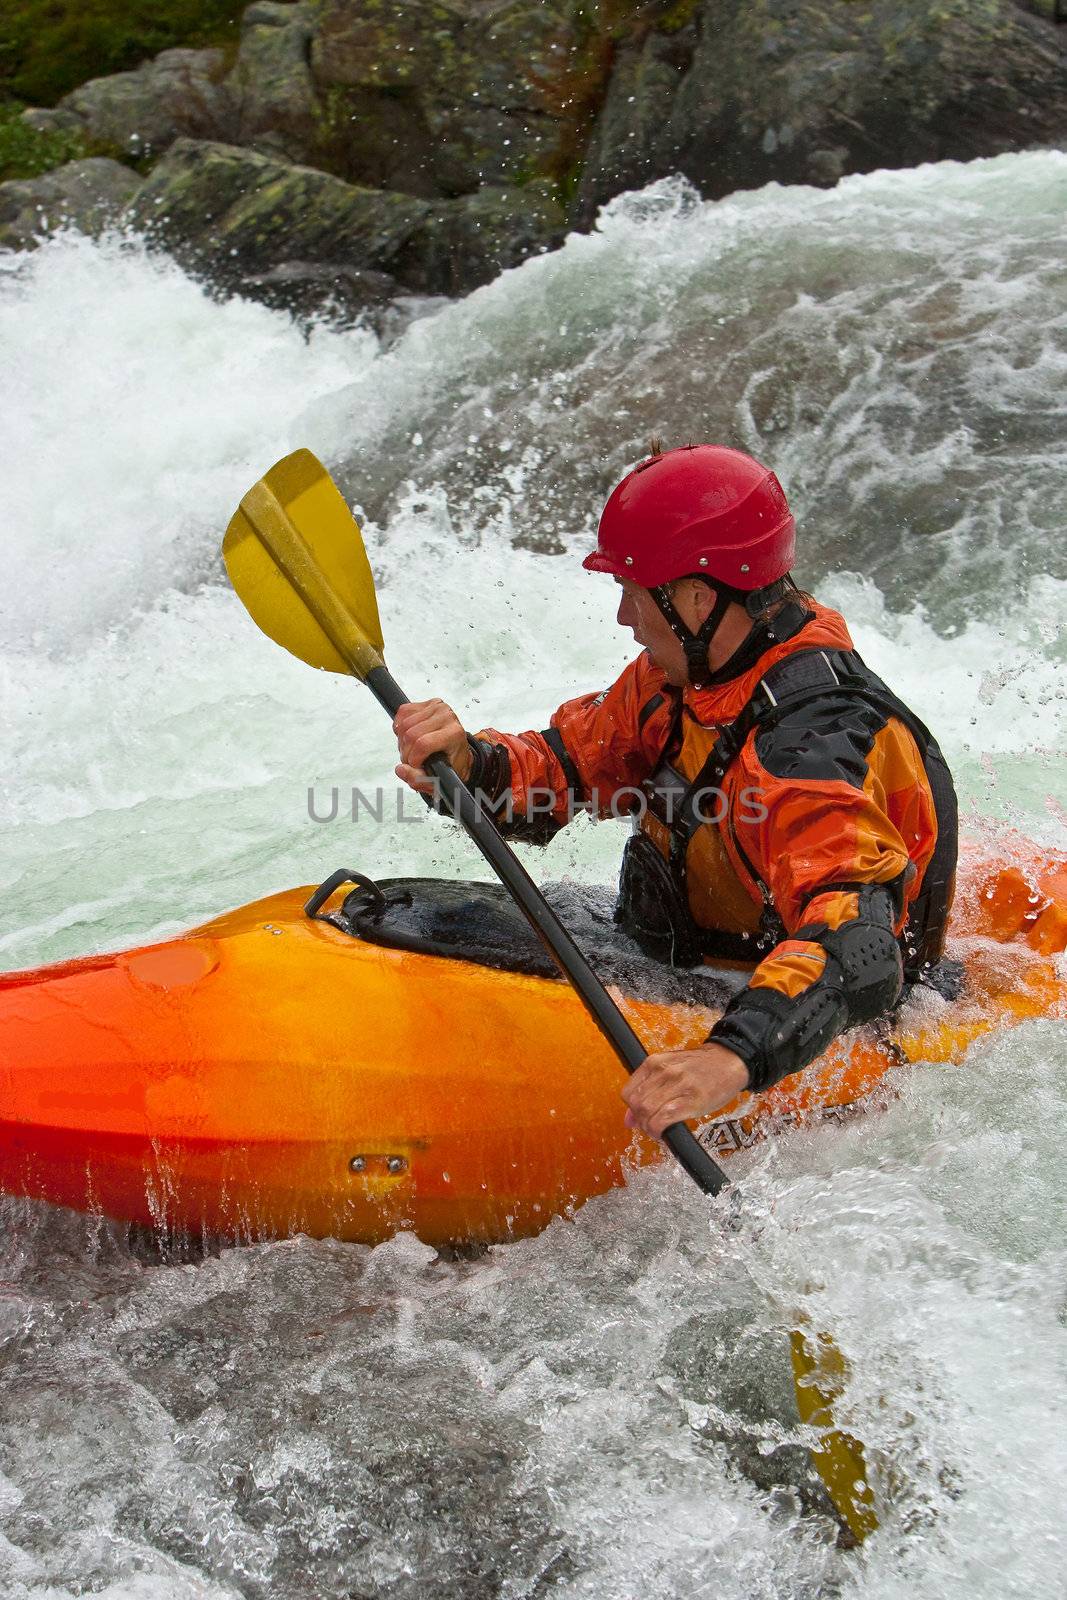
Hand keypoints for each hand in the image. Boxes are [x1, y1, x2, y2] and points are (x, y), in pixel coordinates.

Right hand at [394, 699, 471, 792]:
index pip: (423, 744)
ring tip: (411, 749)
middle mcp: (448, 716)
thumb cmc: (451, 764)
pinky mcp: (427, 703)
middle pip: (411, 734)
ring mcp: (438, 707)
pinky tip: (409, 736)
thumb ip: (419, 779)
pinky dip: (400, 727)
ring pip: (404, 724)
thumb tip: (401, 769)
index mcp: (454, 733)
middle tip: (412, 760)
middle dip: (406, 752)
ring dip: (402, 741)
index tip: (416, 766)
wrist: (457, 752)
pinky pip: (403, 712)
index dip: (414, 758)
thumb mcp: (439, 779)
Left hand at [621, 1043, 749, 1139]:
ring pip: (646, 1113)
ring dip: (649, 1127)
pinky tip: (665, 1132)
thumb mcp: (670, 1070)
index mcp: (654, 1063)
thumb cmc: (701, 1067)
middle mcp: (663, 1072)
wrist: (729, 1062)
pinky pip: (662, 1120)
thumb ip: (648, 1090)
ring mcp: (677, 1085)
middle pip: (636, 1104)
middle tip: (651, 1124)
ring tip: (659, 1128)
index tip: (641, 1115)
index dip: (632, 1109)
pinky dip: (658, 1131)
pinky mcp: (690, 1101)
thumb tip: (629, 1120)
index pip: (628, 1092)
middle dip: (640, 1120)